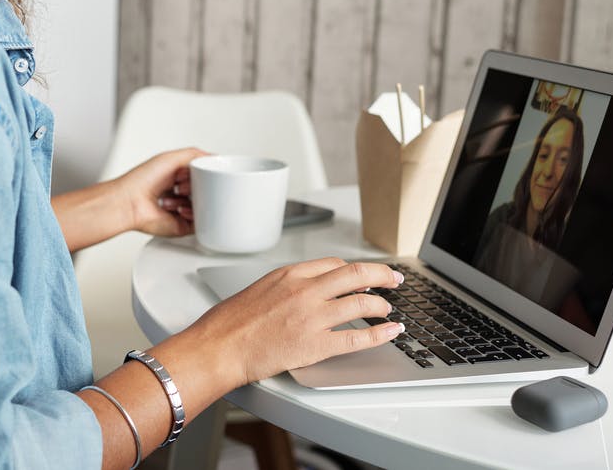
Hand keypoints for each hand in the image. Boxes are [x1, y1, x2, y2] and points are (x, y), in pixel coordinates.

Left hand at [112, 147, 207, 236]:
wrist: (130, 202)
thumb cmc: (141, 180)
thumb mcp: (171, 158)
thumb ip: (196, 155)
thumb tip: (215, 158)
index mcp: (177, 177)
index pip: (202, 175)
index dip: (202, 173)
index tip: (196, 171)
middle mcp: (180, 194)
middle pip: (205, 191)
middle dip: (198, 186)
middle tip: (184, 184)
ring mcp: (182, 210)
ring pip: (204, 206)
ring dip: (193, 199)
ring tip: (177, 194)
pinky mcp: (183, 226)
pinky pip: (200, 223)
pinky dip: (194, 215)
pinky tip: (180, 209)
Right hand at [185, 258, 405, 386]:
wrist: (218, 347)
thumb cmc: (228, 323)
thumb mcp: (258, 289)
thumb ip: (284, 287)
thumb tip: (301, 293)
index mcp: (289, 274)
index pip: (334, 264)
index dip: (354, 270)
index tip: (363, 274)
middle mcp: (305, 290)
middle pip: (357, 274)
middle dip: (382, 275)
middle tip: (394, 279)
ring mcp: (313, 317)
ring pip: (362, 303)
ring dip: (382, 306)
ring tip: (388, 311)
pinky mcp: (316, 345)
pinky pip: (359, 338)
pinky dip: (381, 334)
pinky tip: (391, 332)